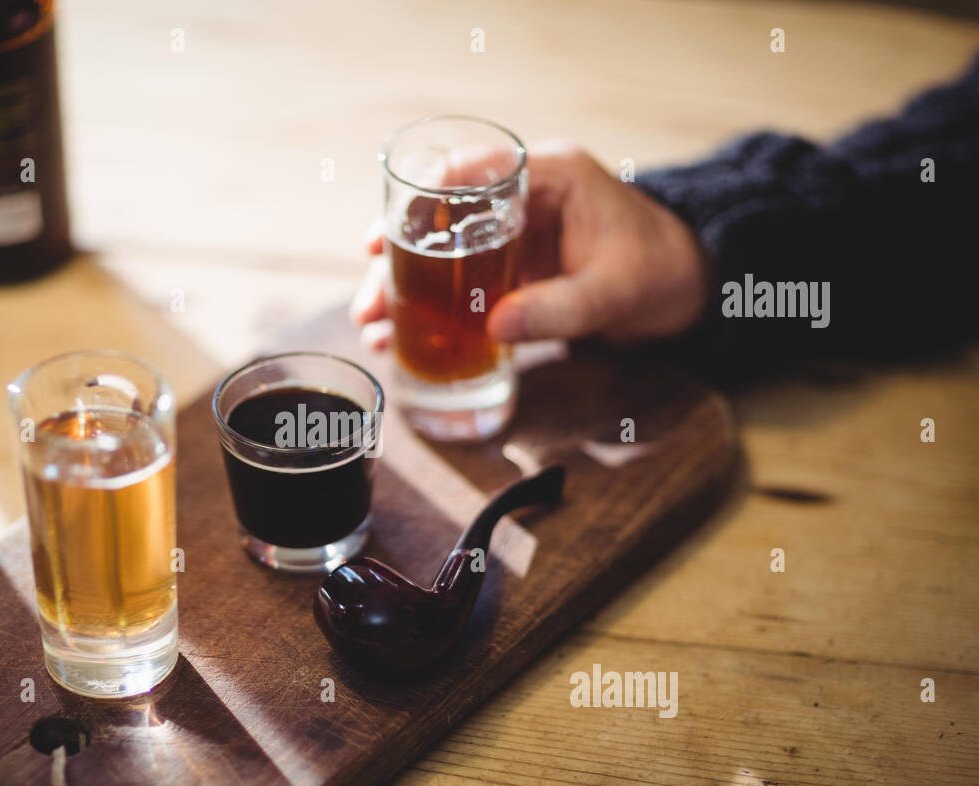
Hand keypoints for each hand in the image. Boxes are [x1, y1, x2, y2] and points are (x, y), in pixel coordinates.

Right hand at [350, 145, 711, 347]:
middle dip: (395, 261)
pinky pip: (461, 286)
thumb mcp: (614, 291)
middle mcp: (523, 200)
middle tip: (368, 304)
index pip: (470, 172)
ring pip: (442, 255)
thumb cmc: (661, 272)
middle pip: (441, 220)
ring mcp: (513, 236)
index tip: (379, 236)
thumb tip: (494, 327)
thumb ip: (559, 308)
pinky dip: (431, 311)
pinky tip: (402, 339)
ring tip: (373, 328)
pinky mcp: (512, 271)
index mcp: (549, 177)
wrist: (690, 289)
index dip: (418, 203)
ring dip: (404, 290)